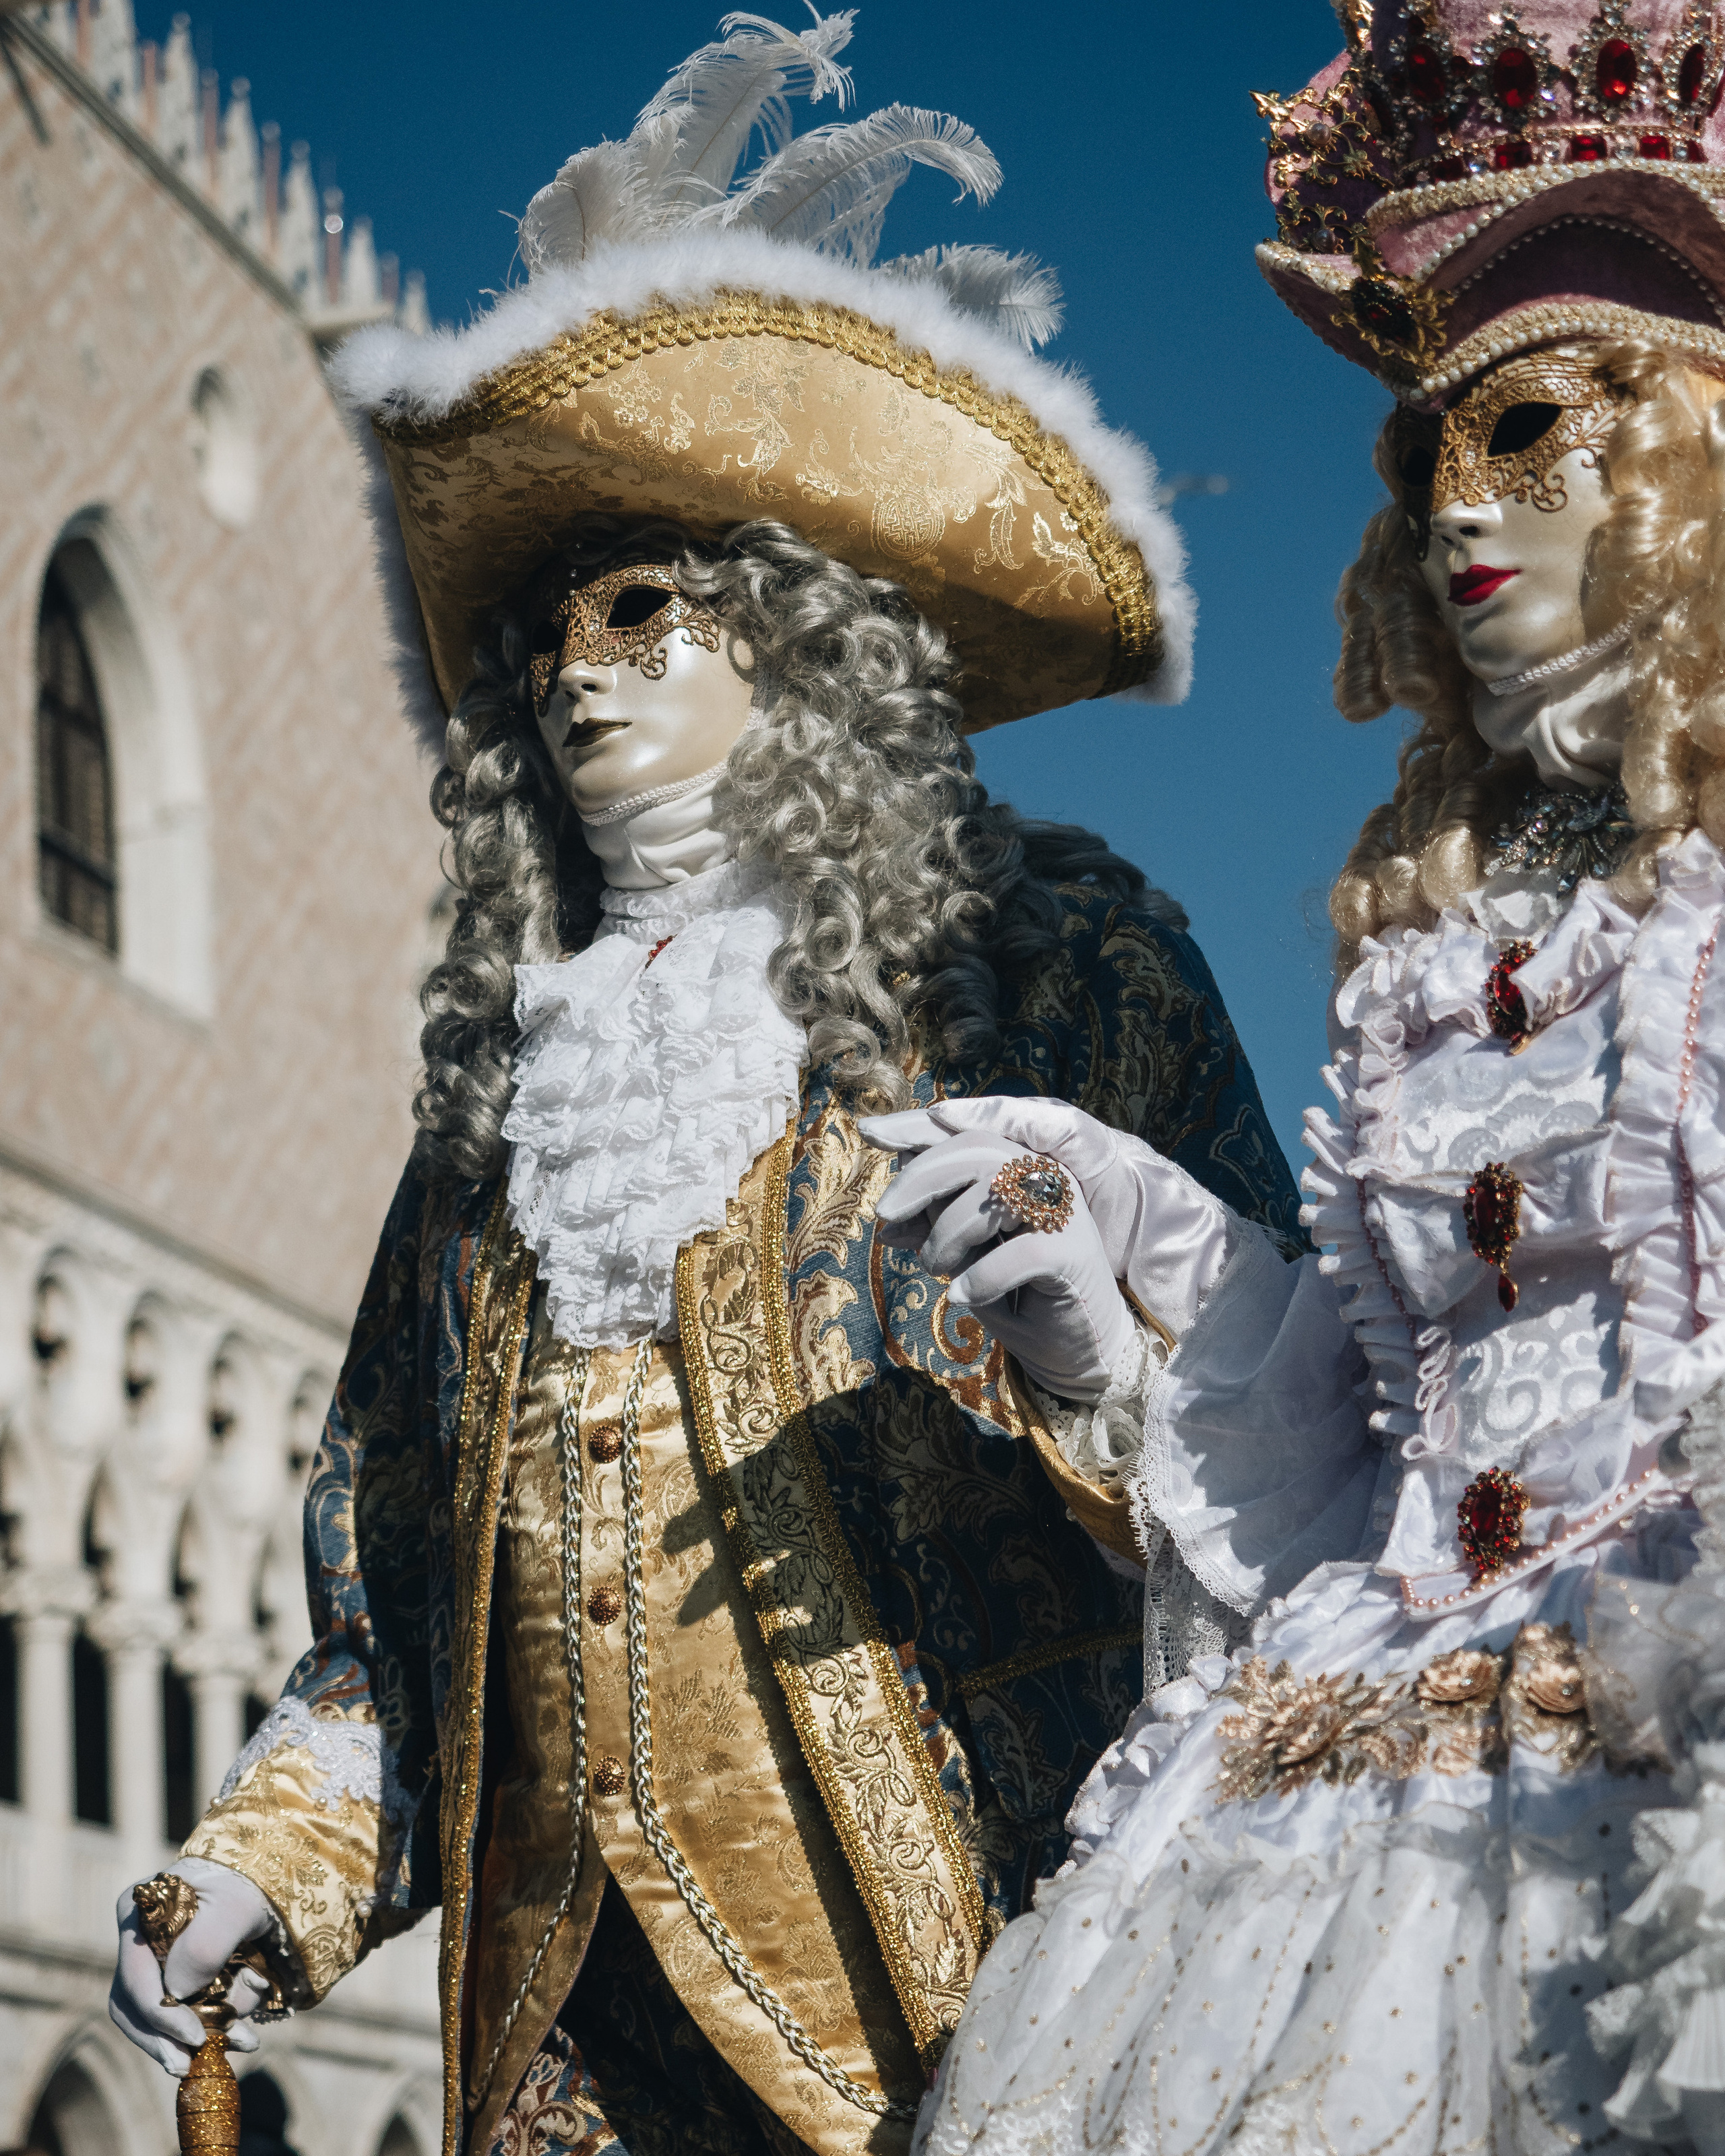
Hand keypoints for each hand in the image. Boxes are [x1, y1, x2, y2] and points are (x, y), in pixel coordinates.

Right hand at [110, 1859, 274, 2077]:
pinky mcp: (175, 1983)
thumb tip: (176, 1993)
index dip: (161, 2016)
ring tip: (223, 2052)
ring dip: (184, 2043)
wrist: (265, 1880)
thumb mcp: (234, 1904)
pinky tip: (237, 2037)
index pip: (135, 1982)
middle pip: (135, 2009)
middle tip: (191, 2065)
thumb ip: (204, 1945)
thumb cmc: (246, 1884)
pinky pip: (179, 2017)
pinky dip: (205, 2031)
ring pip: (152, 2021)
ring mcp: (153, 1966)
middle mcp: (136, 1944)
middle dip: (165, 2041)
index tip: (195, 2036)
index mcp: (135, 1916)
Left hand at [863, 1096, 1230, 1338]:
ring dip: (948, 1232)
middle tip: (886, 1213)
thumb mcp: (965, 1263)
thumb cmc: (1021, 1299)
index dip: (916, 1129)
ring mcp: (1064, 1213)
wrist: (1078, 1351)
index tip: (868, 1131)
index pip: (966, 1136)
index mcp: (1019, 1173)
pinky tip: (961, 1296)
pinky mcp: (1075, 1253)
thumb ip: (937, 1233)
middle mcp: (1045, 1181)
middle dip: (920, 1178)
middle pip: (976, 1150)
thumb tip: (889, 1225)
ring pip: (995, 1191)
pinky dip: (982, 1275)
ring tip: (935, 1267)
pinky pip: (1021, 1251)